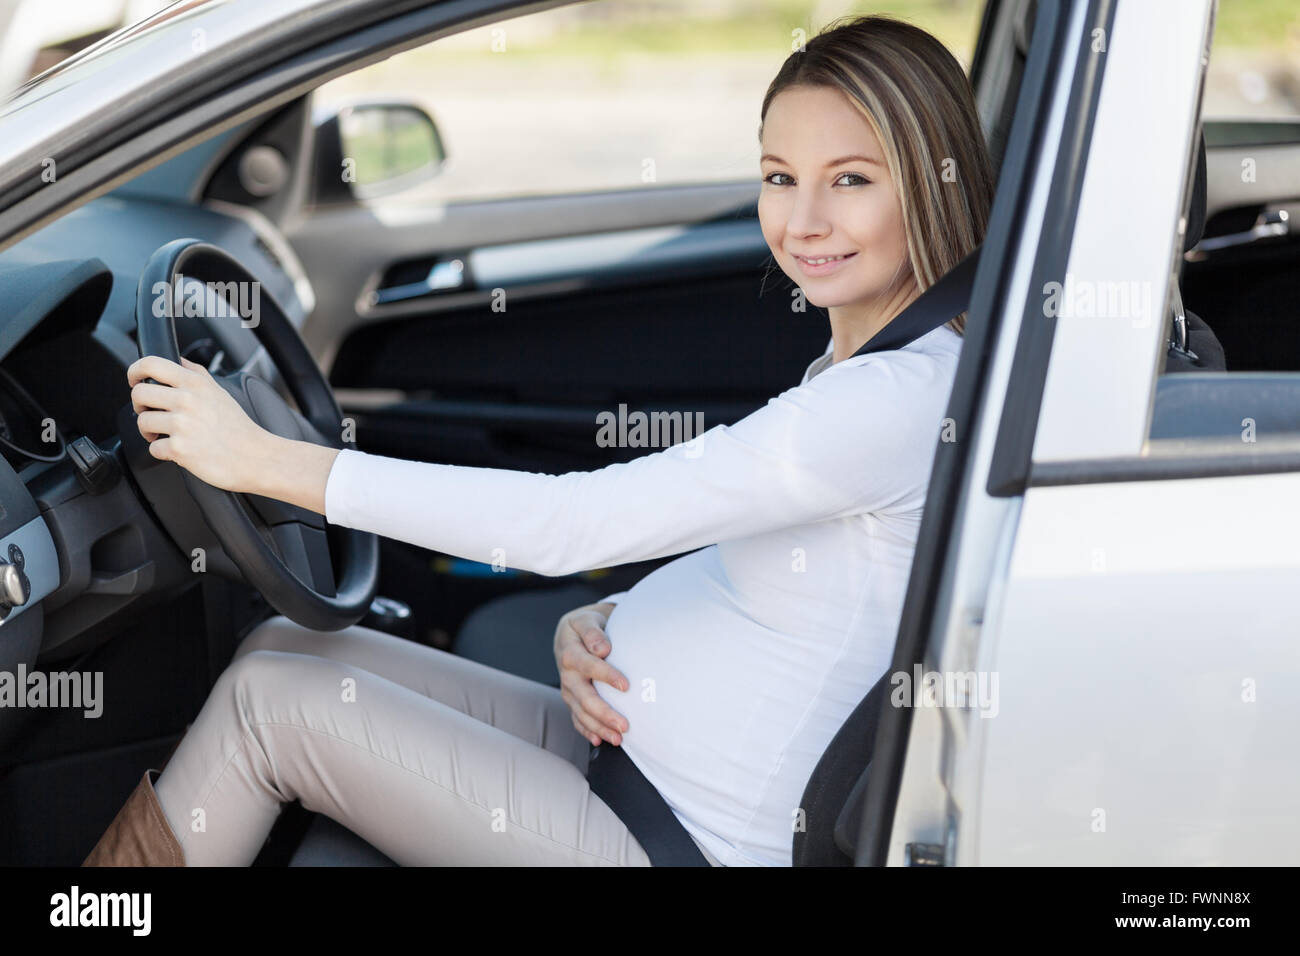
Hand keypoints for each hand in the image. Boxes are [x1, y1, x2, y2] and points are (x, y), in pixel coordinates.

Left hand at [127, 354, 274, 492]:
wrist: (255, 457)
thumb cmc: (238, 428)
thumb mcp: (219, 391)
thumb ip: (196, 373)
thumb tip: (177, 360)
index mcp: (195, 383)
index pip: (150, 364)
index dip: (135, 371)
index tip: (135, 380)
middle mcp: (186, 400)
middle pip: (139, 394)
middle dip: (140, 406)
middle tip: (151, 413)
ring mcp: (182, 424)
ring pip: (142, 422)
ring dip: (149, 432)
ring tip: (164, 435)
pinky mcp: (179, 449)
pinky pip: (153, 448)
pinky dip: (162, 452)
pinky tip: (177, 450)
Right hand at [554, 602, 628, 746]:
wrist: (571, 632)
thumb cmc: (585, 626)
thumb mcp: (586, 620)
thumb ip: (593, 632)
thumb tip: (603, 649)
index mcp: (570, 652)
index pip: (588, 665)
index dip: (606, 676)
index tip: (626, 686)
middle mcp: (567, 674)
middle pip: (584, 697)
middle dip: (604, 713)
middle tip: (625, 725)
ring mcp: (568, 689)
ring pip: (581, 712)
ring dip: (599, 727)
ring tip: (618, 738)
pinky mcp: (572, 699)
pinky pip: (577, 718)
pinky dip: (587, 730)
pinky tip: (600, 740)